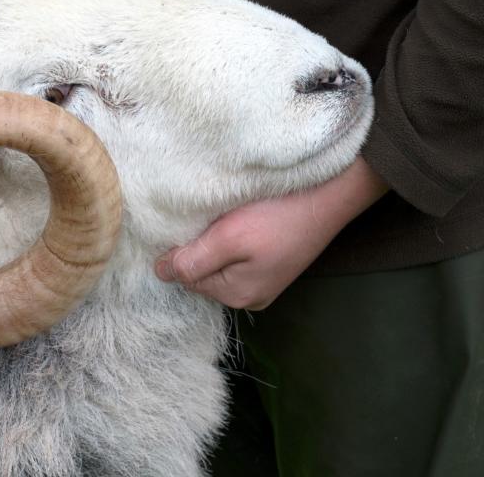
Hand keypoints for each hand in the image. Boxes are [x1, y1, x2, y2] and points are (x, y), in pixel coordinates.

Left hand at [155, 157, 387, 309]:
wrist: (330, 194)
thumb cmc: (278, 216)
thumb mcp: (229, 238)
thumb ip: (193, 260)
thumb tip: (160, 274)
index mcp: (236, 296)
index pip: (187, 278)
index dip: (182, 250)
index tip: (191, 223)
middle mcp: (250, 297)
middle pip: (203, 272)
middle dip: (199, 247)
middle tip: (209, 218)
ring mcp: (264, 281)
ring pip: (219, 262)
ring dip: (215, 240)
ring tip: (225, 217)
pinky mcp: (273, 263)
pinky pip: (238, 255)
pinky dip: (232, 238)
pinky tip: (240, 220)